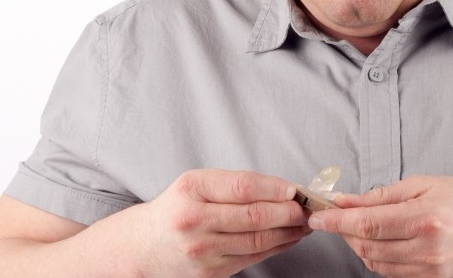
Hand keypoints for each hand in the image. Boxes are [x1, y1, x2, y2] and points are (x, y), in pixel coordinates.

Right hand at [126, 169, 310, 277]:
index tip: (296, 189)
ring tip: (305, 222)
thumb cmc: (178, 208)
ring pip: (258, 240)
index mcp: (191, 189)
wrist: (145, 246)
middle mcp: (194, 220)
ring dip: (289, 231)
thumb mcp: (197, 184)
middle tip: (308, 207)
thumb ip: (236, 184)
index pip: (243, 187)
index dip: (276, 188)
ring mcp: (201, 250)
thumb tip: (285, 189)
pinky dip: (277, 247)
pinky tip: (289, 238)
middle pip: (254, 216)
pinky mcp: (210, 273)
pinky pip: (253, 258)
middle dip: (289, 212)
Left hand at [307, 175, 452, 277]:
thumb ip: (385, 194)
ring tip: (361, 226)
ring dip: (359, 244)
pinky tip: (381, 241)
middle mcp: (426, 247)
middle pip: (366, 245)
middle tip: (337, 216)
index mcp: (425, 217)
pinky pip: (390, 273)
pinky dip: (377, 257)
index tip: (318, 216)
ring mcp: (429, 268)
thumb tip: (349, 200)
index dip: (337, 221)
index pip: (367, 223)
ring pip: (375, 262)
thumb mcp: (427, 184)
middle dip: (345, 232)